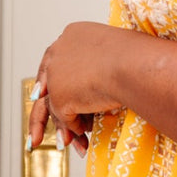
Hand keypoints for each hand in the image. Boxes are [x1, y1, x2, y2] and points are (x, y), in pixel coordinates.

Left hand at [27, 21, 125, 155]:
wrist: (134, 64)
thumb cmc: (139, 56)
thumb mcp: (116, 53)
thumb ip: (101, 64)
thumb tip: (102, 81)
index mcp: (72, 35)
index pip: (56, 57)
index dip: (52, 76)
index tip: (44, 91)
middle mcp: (59, 50)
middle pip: (45, 80)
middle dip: (42, 101)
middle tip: (37, 117)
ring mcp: (56, 75)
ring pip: (53, 104)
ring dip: (61, 126)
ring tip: (65, 142)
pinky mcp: (60, 97)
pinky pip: (65, 117)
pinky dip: (75, 128)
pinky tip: (85, 136)